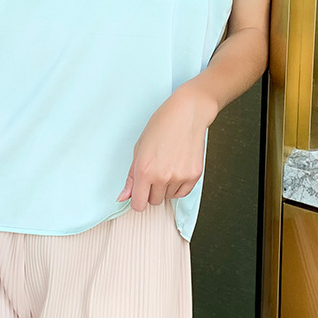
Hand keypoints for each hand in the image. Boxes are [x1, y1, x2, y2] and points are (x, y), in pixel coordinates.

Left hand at [117, 87, 216, 212]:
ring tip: (168, 165)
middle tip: (155, 172)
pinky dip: (179, 186)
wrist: (187, 113)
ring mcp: (179, 177)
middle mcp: (162, 177)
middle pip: (154, 201)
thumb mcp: (139, 149)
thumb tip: (123, 197)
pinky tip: (177, 169)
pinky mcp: (194, 175)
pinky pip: (183, 193)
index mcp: (144, 170)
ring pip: (169, 197)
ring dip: (166, 187)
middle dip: (152, 191)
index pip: (138, 204)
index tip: (139, 193)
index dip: (137, 199)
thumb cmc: (161, 125)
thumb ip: (131, 177)